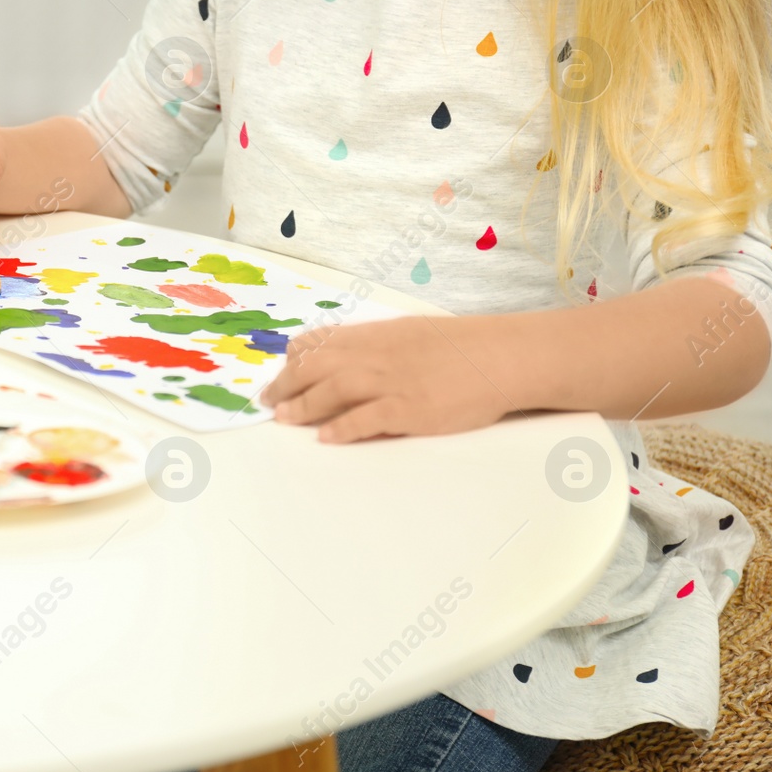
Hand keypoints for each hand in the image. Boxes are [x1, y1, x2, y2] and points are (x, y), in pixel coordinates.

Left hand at [258, 316, 520, 442]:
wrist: (504, 356)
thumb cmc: (463, 347)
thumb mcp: (412, 334)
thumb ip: (378, 345)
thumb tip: (347, 360)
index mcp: (378, 335)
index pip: (323, 341)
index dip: (296, 357)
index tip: (280, 370)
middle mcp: (379, 355)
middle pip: (317, 365)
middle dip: (287, 382)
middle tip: (268, 400)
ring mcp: (394, 381)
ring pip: (334, 389)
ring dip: (304, 404)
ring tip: (284, 418)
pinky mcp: (411, 408)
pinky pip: (367, 418)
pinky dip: (342, 427)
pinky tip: (326, 437)